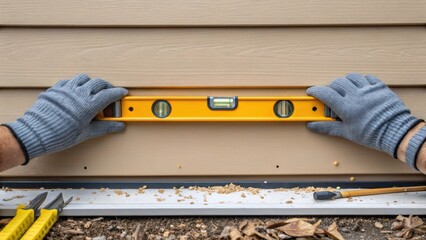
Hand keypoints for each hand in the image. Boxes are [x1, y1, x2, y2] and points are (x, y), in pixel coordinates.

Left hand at [5, 74, 127, 162]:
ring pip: (84, 78)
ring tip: (93, 89)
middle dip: (107, 86)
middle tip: (110, 92)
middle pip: (99, 83)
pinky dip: (76, 84)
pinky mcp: (56, 89)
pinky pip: (69, 81)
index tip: (122, 93)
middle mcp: (79, 93)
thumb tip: (117, 126)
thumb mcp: (86, 133)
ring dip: (91, 82)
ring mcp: (67, 89)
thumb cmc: (60, 134)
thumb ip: (104, 127)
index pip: (109, 95)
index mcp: (89, 104)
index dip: (118, 93)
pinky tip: (76, 91)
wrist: (36, 132)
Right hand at [306, 73, 420, 157]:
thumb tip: (313, 126)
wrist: (396, 132)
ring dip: (345, 82)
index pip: (325, 94)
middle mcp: (356, 95)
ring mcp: (368, 89)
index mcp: (346, 107)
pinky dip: (360, 80)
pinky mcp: (379, 87)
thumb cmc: (372, 134)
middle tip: (331, 96)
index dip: (315, 91)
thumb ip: (328, 127)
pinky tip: (360, 88)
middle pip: (336, 83)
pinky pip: (366, 77)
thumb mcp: (347, 132)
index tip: (311, 92)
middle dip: (330, 88)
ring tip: (345, 90)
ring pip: (350, 77)